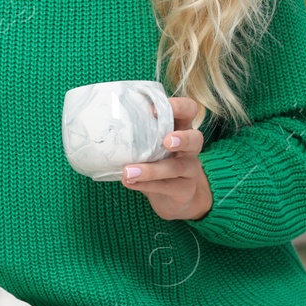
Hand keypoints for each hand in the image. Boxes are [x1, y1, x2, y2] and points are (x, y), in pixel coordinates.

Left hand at [119, 96, 213, 221]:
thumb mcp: (150, 144)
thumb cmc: (157, 161)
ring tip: (128, 171)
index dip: (178, 107)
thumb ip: (139, 133)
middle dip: (182, 138)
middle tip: (165, 141)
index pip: (189, 109)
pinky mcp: (185, 190)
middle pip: (196, 138)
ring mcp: (191, 170)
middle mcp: (191, 148)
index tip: (153, 110)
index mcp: (182, 128)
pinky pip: (167, 186)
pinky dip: (146, 184)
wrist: (172, 198)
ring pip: (177, 167)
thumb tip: (108, 122)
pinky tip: (130, 182)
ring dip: (151, 170)